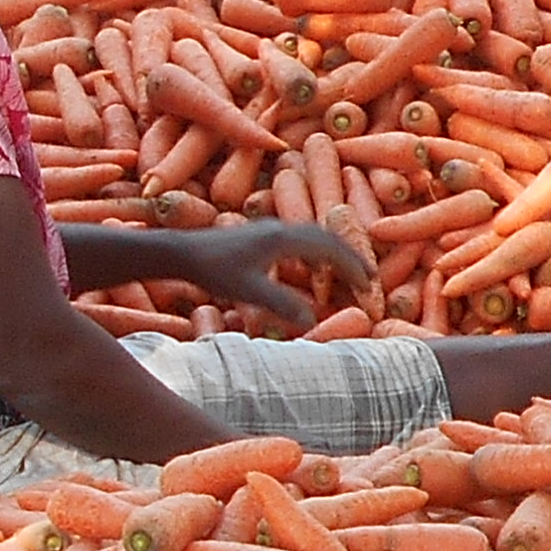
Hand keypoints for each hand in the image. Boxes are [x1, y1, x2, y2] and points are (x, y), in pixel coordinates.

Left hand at [168, 221, 376, 327]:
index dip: (353, 266)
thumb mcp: (249, 292)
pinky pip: (299, 239)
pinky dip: (315, 252)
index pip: (331, 248)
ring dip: (333, 253)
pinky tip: (310, 268)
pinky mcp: (260, 234)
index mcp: (284, 238)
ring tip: (347, 273)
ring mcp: (270, 228)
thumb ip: (282, 306)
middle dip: (350, 258)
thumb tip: (311, 323)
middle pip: (327, 238)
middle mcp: (281, 227)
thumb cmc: (213, 270)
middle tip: (369, 278)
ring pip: (313, 236)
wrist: (181, 251)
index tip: (370, 285)